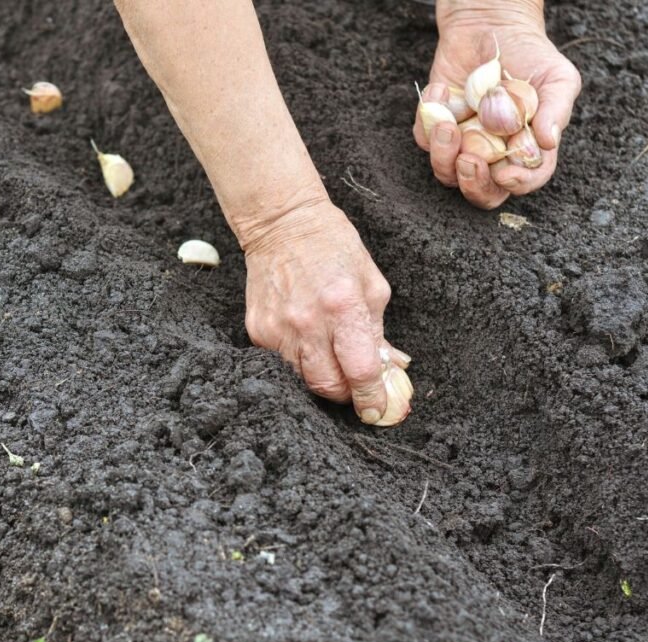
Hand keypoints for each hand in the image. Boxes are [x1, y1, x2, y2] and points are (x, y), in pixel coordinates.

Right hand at [241, 199, 410, 424]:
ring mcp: (277, 329)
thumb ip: (378, 331)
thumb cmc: (333, 247)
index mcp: (342, 306)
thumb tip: (390, 370)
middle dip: (347, 394)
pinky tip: (307, 342)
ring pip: (303, 380)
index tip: (377, 410)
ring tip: (332, 360)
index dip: (372, 397)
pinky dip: (299, 363)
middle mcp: (307, 322)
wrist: (282, 224)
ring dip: (322, 378)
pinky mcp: (257, 331)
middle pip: (328, 386)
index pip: (360, 370)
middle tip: (356, 387)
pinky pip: (282, 365)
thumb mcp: (371, 284)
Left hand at [413, 2, 581, 207]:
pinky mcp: (435, 127)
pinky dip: (427, 118)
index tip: (505, 173)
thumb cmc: (531, 55)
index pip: (525, 180)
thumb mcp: (557, 78)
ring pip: (446, 172)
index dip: (517, 184)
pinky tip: (441, 89)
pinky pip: (422, 138)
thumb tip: (548, 142)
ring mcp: (462, 143)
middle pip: (481, 191)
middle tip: (469, 161)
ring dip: (442, 155)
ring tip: (446, 125)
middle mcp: (493, 154)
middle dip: (473, 184)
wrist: (493, 25)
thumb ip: (556, 110)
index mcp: (525, 150)